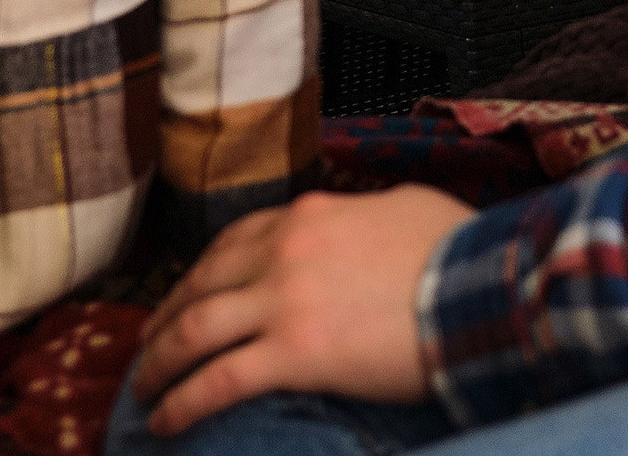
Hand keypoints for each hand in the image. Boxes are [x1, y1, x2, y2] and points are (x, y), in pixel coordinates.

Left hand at [129, 185, 475, 436]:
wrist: (482, 289)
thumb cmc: (460, 251)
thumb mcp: (406, 207)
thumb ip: (367, 214)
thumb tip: (364, 223)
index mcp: (308, 214)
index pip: (233, 242)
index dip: (199, 275)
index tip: (183, 298)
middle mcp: (284, 250)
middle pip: (201, 285)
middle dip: (166, 319)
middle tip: (148, 347)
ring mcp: (285, 300)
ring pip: (195, 331)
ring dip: (160, 363)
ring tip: (144, 390)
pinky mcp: (295, 353)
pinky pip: (219, 380)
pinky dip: (183, 401)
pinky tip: (164, 420)